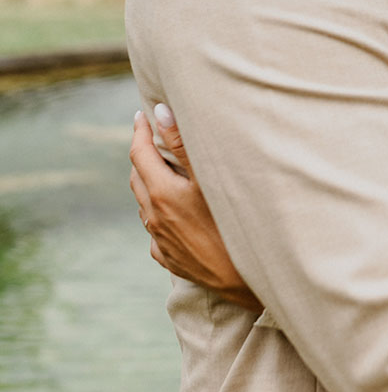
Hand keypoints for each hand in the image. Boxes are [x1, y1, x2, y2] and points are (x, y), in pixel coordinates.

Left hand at [129, 106, 262, 311]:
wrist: (246, 280)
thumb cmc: (234, 223)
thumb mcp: (210, 178)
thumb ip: (183, 144)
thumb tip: (159, 112)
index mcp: (161, 193)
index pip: (139, 153)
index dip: (138, 131)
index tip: (141, 115)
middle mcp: (154, 217)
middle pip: (138, 177)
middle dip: (142, 155)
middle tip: (153, 139)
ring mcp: (160, 241)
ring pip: (145, 204)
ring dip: (150, 183)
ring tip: (166, 171)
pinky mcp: (169, 259)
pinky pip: (156, 229)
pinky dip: (160, 213)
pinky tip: (178, 212)